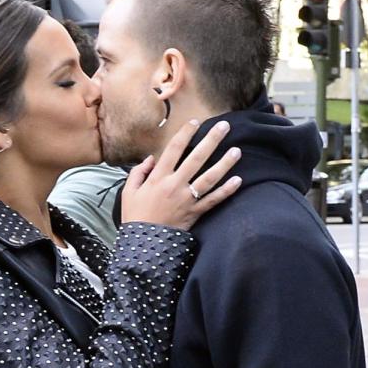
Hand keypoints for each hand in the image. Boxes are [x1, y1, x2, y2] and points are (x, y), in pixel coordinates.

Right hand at [121, 120, 241, 229]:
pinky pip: (213, 200)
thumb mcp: (129, 192)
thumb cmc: (135, 217)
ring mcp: (187, 199)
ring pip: (209, 177)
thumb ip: (138, 172)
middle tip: (225, 126)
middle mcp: (175, 185)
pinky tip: (238, 180)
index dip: (185, 133)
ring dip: (225, 163)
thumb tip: (150, 159)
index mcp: (158, 177)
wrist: (143, 245)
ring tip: (237, 151)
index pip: (174, 149)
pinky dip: (226, 191)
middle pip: (197, 158)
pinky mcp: (195, 213)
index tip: (195, 122)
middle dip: (211, 140)